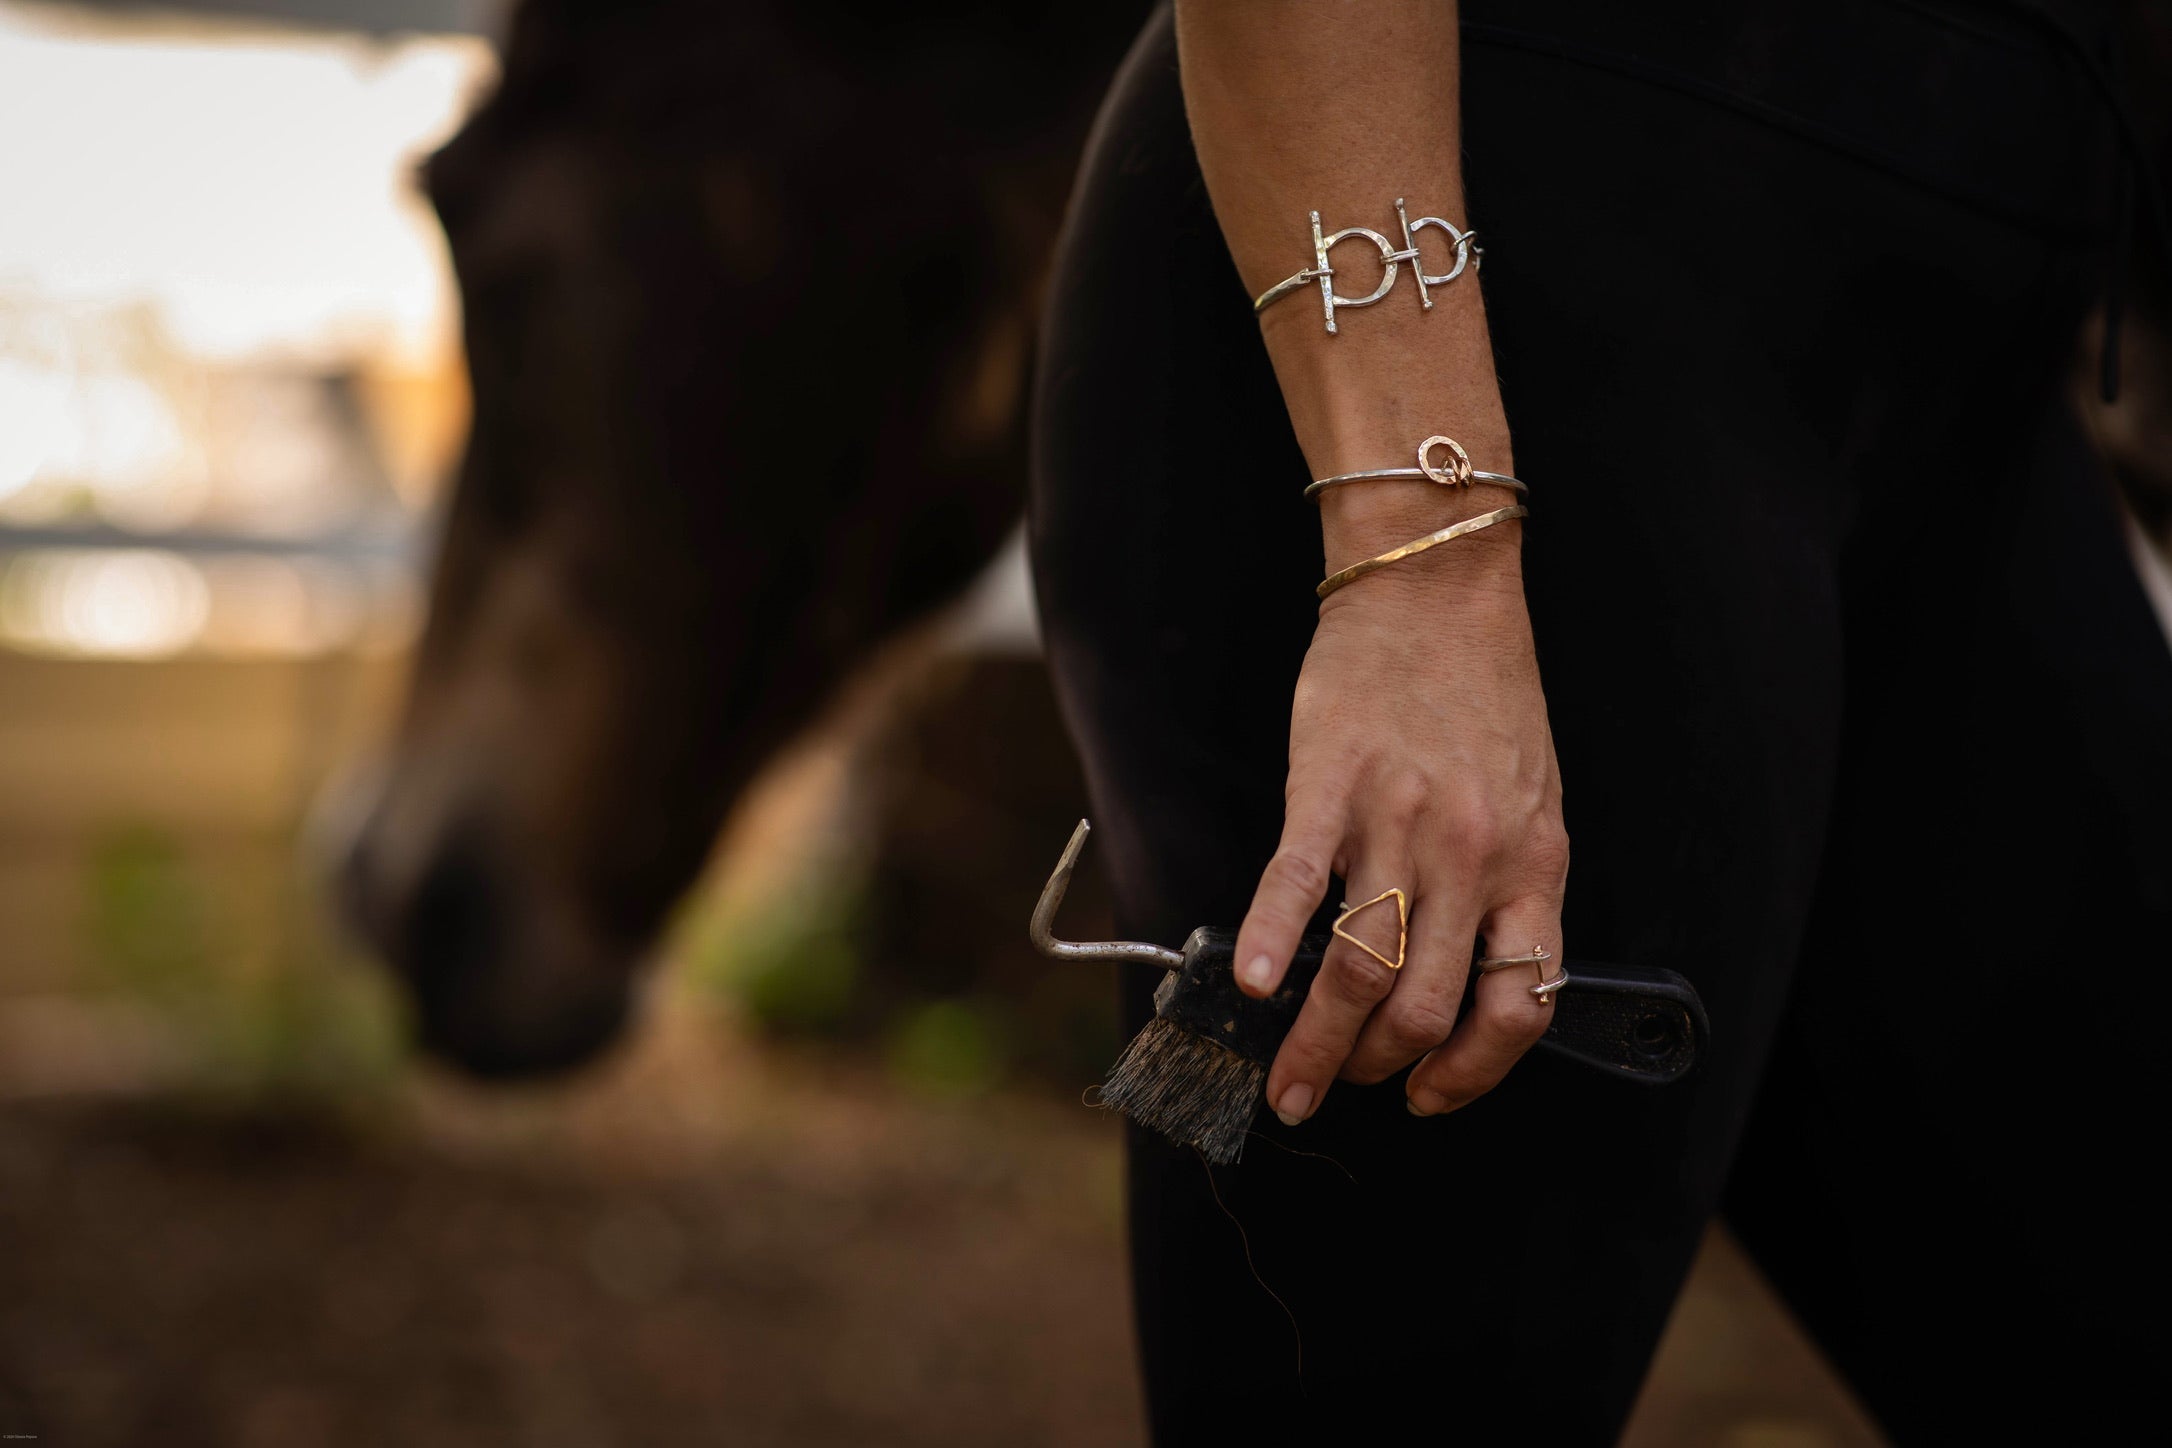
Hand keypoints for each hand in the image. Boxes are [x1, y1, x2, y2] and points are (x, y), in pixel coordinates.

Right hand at [1232, 504, 1567, 1122]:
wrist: (1437, 588)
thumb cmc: (1484, 691)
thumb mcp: (1531, 797)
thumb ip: (1506, 883)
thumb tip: (1464, 973)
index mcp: (1532, 864)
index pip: (1518, 1005)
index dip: (1472, 1071)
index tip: (1428, 1092)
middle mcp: (1471, 856)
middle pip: (1424, 1008)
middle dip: (1374, 1070)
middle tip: (1336, 1086)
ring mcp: (1399, 821)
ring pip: (1360, 969)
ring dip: (1319, 1044)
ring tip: (1286, 1079)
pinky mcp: (1331, 784)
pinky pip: (1297, 883)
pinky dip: (1270, 945)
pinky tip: (1251, 984)